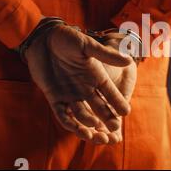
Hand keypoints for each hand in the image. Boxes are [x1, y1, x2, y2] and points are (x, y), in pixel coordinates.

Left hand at [25, 24, 133, 143]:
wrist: (42, 39)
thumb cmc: (67, 38)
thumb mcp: (87, 46)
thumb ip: (106, 55)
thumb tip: (128, 60)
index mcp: (96, 75)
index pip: (110, 92)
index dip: (117, 102)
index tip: (126, 111)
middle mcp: (85, 87)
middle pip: (99, 106)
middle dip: (107, 118)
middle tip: (114, 127)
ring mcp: (70, 94)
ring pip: (82, 114)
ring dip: (89, 123)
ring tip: (95, 132)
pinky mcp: (55, 97)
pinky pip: (63, 115)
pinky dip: (70, 123)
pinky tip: (77, 129)